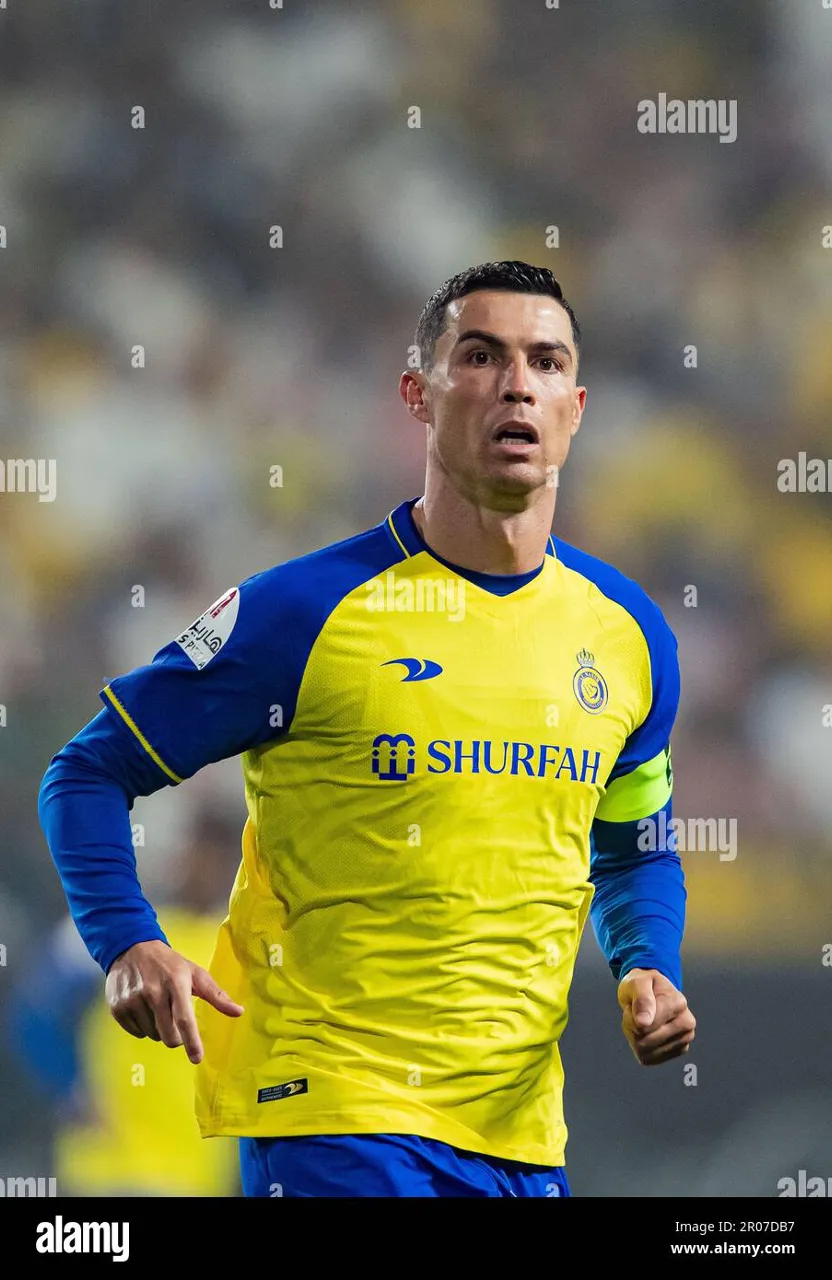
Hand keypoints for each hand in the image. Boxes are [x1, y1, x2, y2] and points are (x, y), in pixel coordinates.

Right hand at [105, 939, 243, 1064]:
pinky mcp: (118, 1008)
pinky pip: (136, 1033)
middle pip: (168, 1035)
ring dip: (158, 1028)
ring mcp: (133, 1000)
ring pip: (153, 1035)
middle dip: (176, 1037)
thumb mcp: (195, 973)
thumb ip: (216, 995)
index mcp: (176, 984)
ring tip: (157, 1007)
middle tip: (176, 1021)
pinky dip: (143, 1027)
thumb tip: (238, 1012)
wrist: (131, 948)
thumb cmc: (170, 964)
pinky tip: (143, 1008)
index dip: (192, 1041)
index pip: (185, 1018)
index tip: (197, 1058)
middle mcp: (153, 992)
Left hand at [617, 967, 694, 1065]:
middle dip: (632, 1026)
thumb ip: (642, 999)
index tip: (634, 1003)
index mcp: (679, 1003)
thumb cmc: (643, 986)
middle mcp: (687, 1024)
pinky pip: (647, 1058)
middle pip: (645, 1039)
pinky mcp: (675, 1052)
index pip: (646, 1024)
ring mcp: (684, 1040)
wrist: (651, 992)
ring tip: (640, 1020)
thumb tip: (643, 1023)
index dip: (631, 1016)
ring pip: (645, 1050)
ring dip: (634, 1035)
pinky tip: (645, 1032)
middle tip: (635, 1012)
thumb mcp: (638, 983)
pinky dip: (639, 1046)